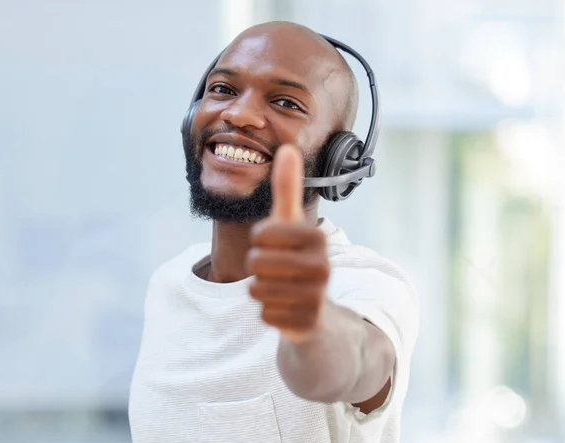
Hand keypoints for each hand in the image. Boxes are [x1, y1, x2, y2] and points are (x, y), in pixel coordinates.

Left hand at [246, 144, 330, 342]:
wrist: (316, 312)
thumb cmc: (297, 260)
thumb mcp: (291, 225)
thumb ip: (287, 189)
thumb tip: (288, 147)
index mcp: (317, 238)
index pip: (261, 235)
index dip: (259, 241)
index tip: (273, 245)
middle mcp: (322, 266)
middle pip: (256, 263)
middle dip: (257, 268)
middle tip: (275, 270)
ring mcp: (317, 296)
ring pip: (256, 290)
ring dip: (260, 291)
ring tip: (280, 289)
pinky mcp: (308, 323)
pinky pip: (265, 315)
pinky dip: (268, 313)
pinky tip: (285, 309)